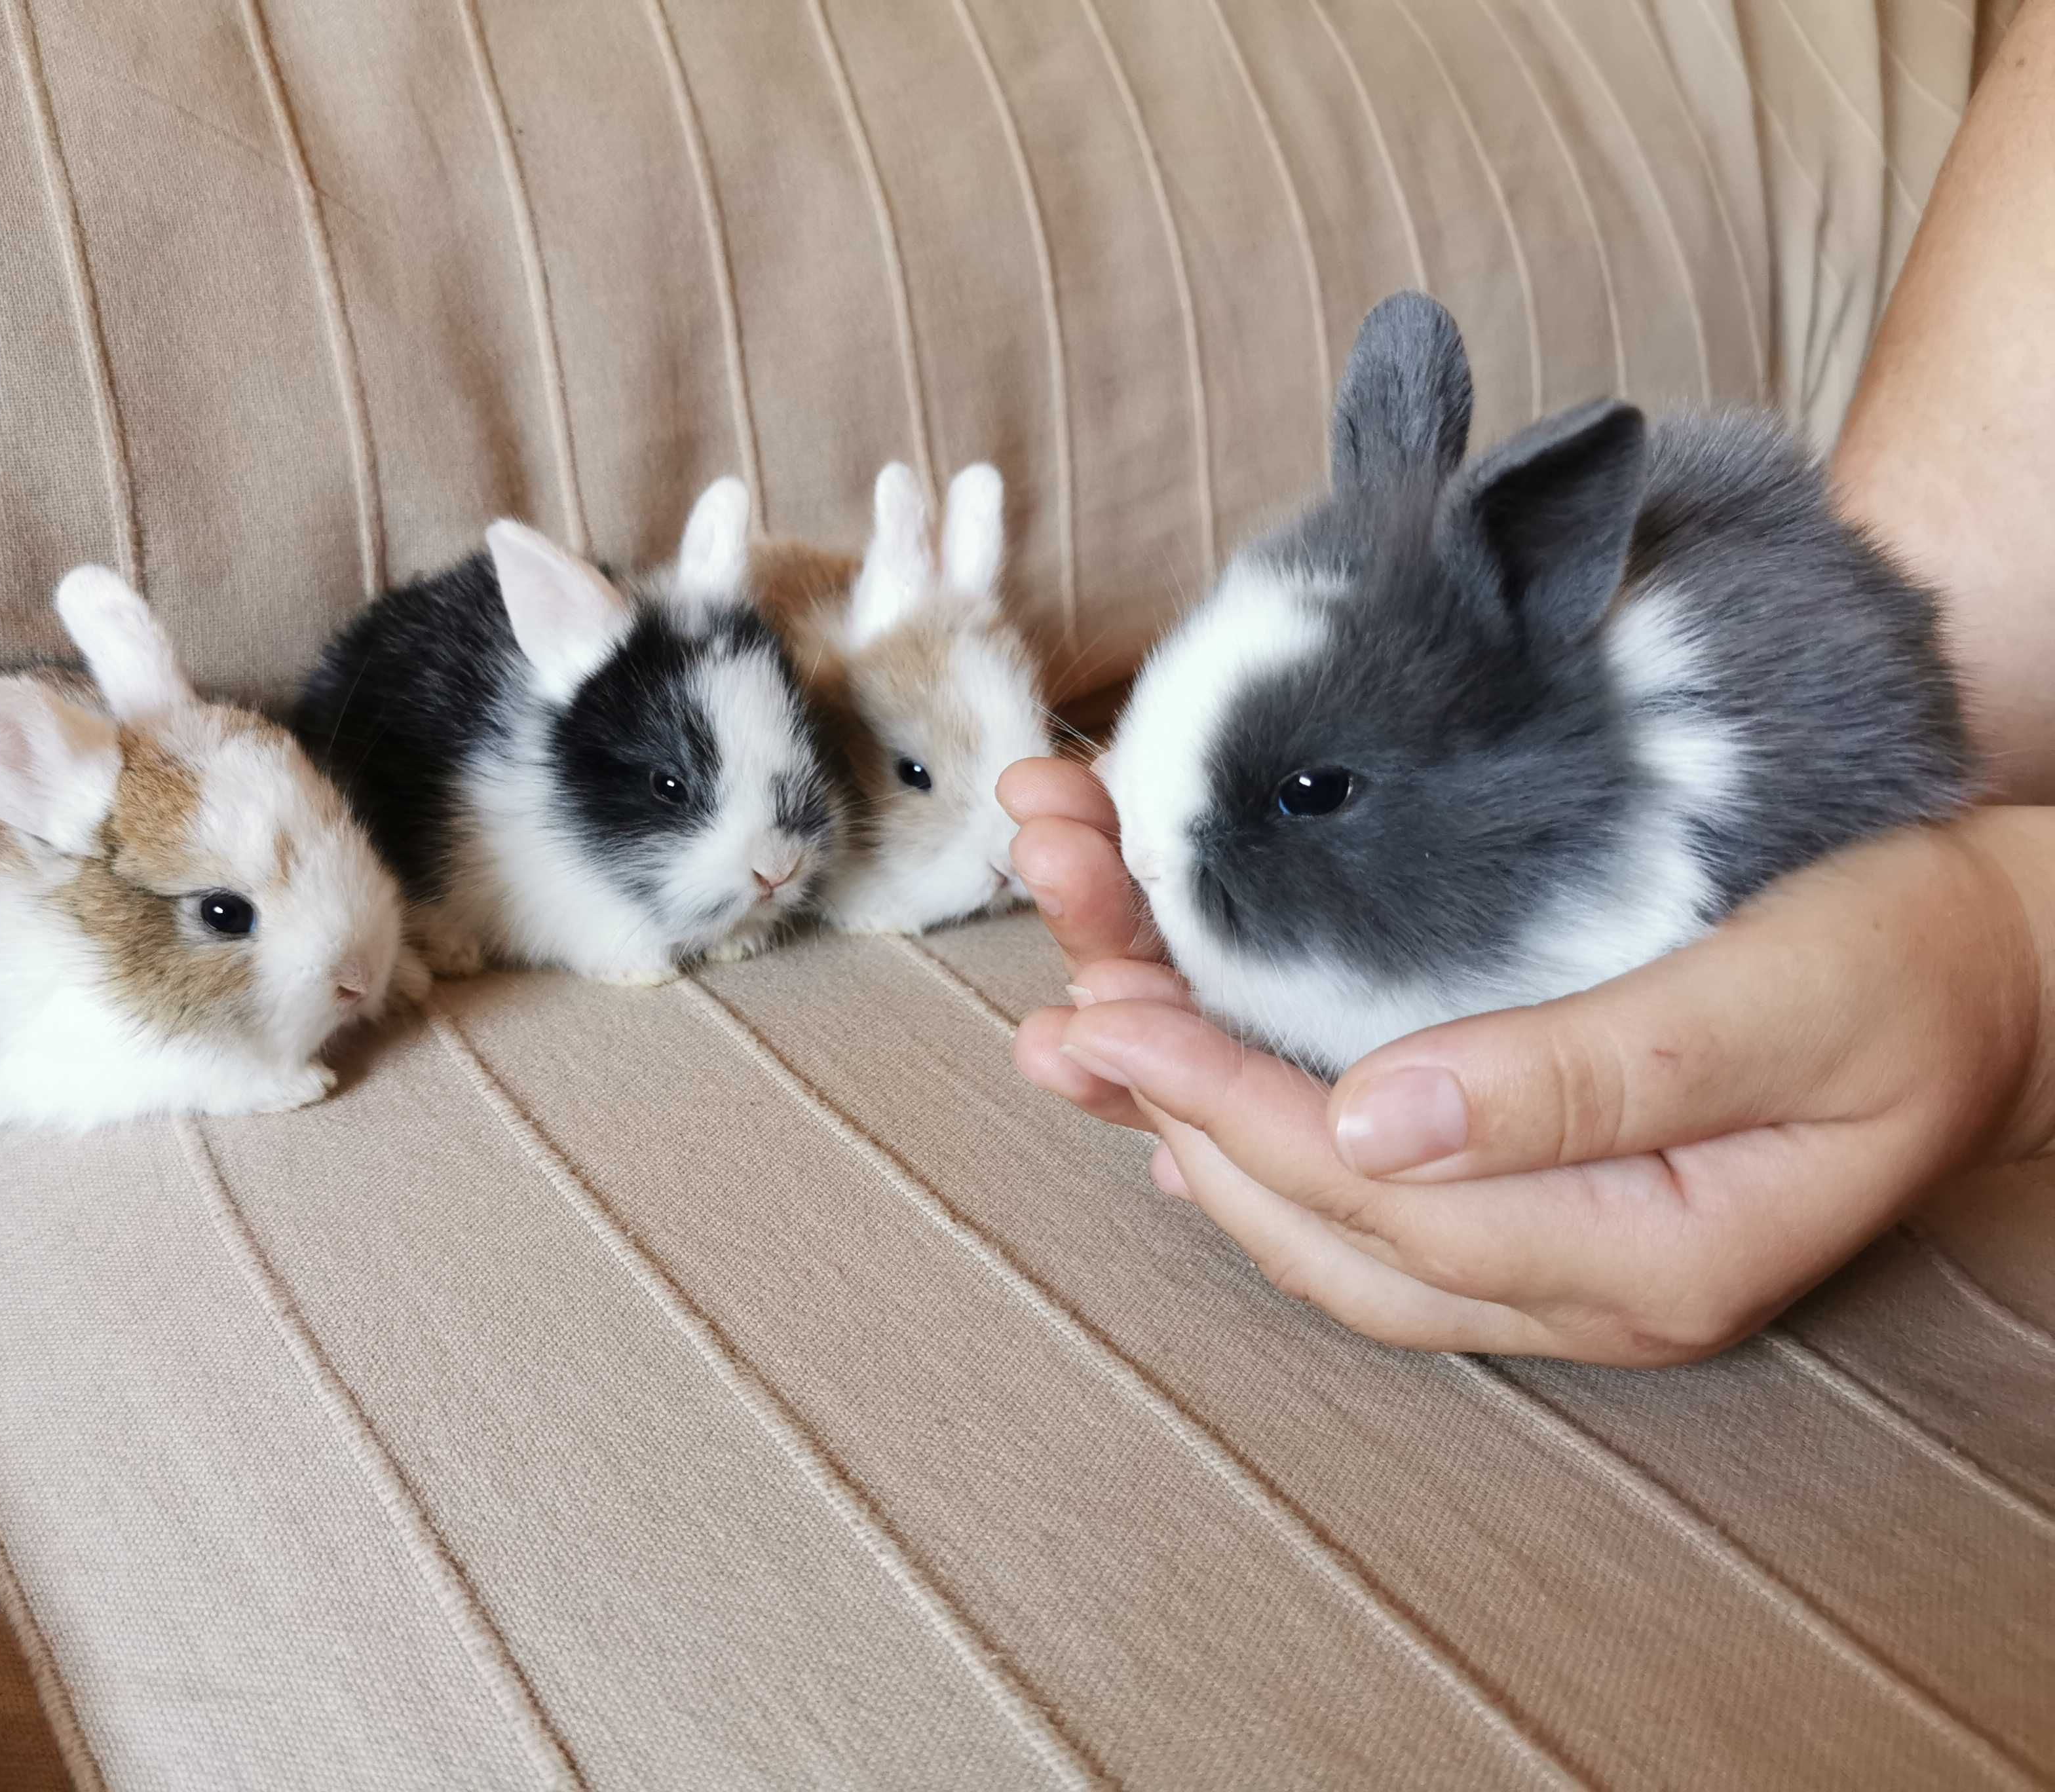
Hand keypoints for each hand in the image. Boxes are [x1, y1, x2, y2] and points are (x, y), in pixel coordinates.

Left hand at [1003, 759, 2054, 1364]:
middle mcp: (1578, 1280)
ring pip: (1326, 1217)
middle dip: (1173, 1111)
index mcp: (1643, 1254)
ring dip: (1190, 1122)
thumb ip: (1589, 1073)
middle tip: (1059, 1014)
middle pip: (1321, 1223)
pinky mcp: (1542, 1190)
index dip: (1225, 1107)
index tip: (1106, 1014)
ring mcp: (1556, 1248)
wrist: (2005, 973)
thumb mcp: (1782, 1001)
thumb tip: (1372, 1123)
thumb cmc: (1914, 965)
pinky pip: (1368, 1196)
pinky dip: (1260, 1134)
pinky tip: (1176, 1095)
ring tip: (1075, 1038)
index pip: (1377, 1202)